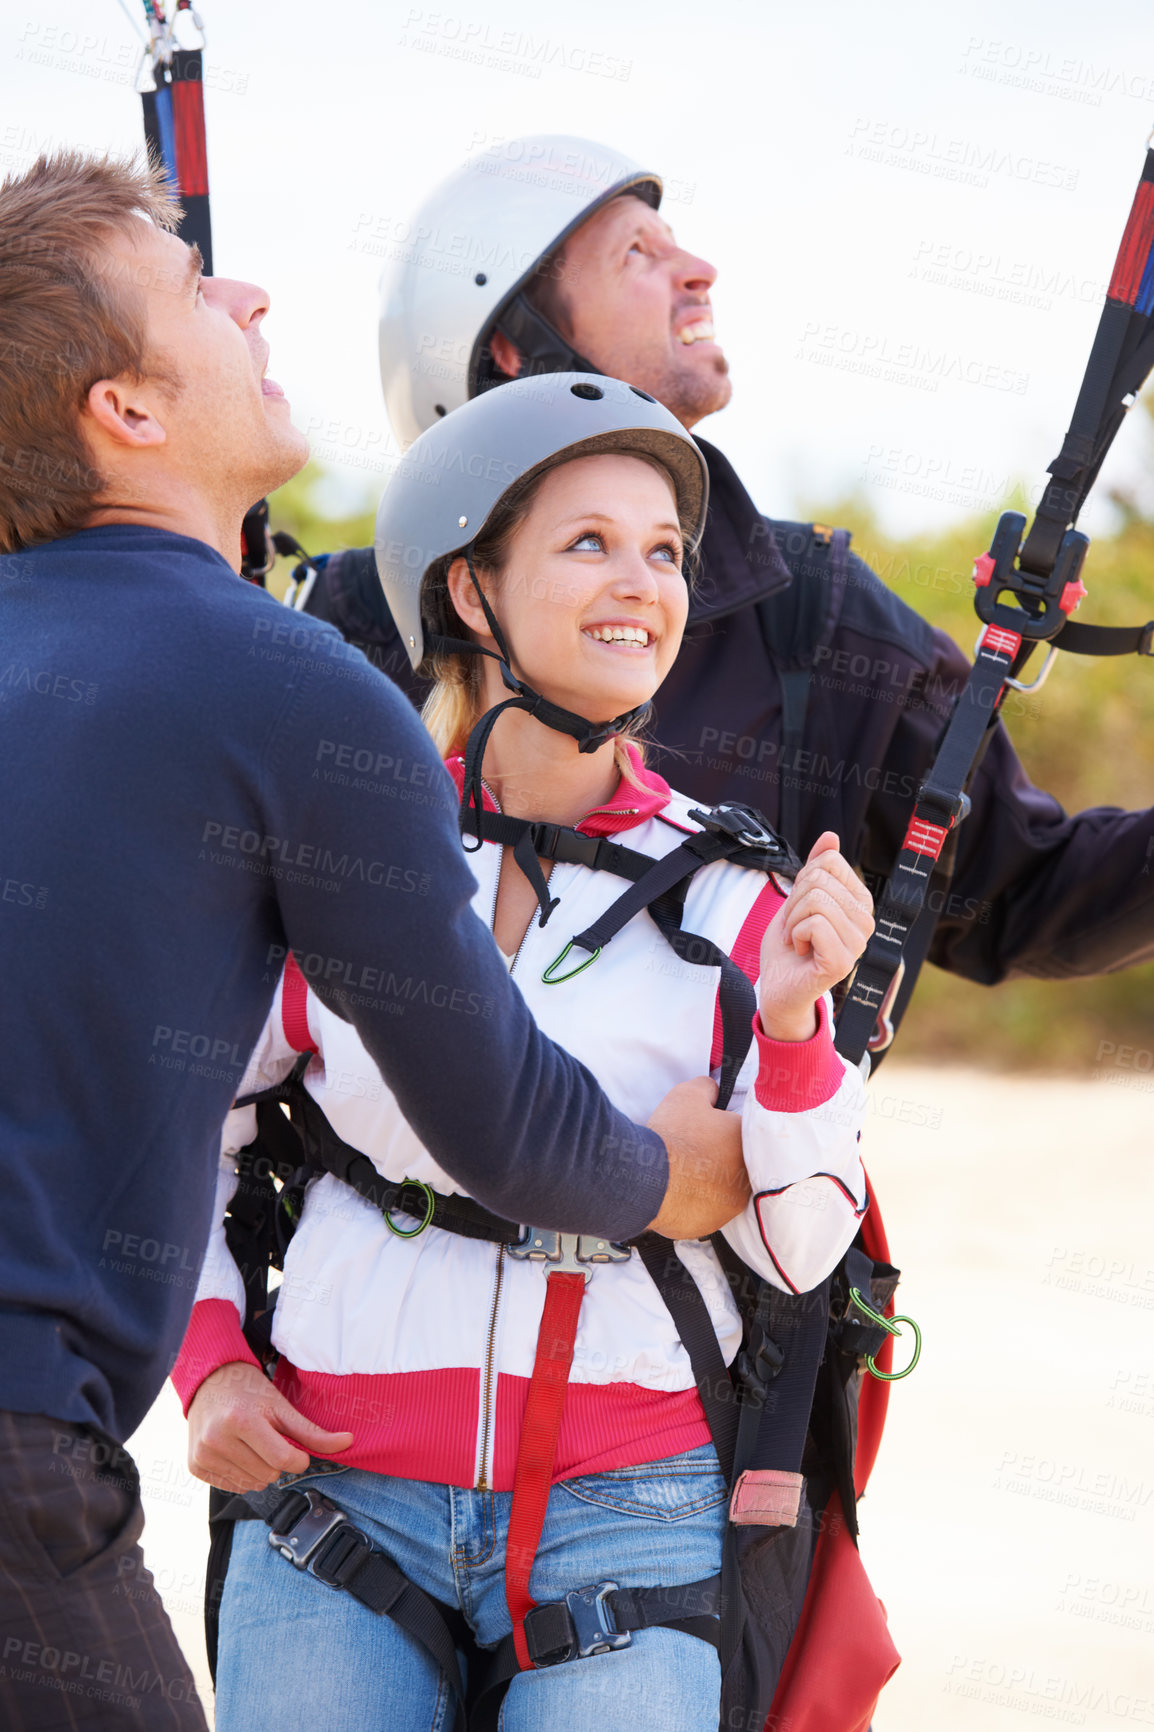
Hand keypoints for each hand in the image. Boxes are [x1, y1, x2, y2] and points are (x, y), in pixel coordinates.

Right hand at [187, 1360, 353, 1493]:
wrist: (209, 1381)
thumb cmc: (250, 1392)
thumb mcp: (282, 1407)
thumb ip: (313, 1431)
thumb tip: (349, 1442)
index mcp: (242, 1420)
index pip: (284, 1459)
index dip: (298, 1457)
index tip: (294, 1444)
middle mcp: (217, 1439)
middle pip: (269, 1474)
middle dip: (276, 1460)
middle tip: (267, 1437)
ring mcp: (203, 1455)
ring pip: (252, 1484)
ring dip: (260, 1469)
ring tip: (251, 1443)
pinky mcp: (194, 1466)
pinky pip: (233, 1487)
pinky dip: (242, 1474)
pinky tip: (237, 1451)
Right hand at [646, 1075, 749, 1237]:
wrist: (648, 1177)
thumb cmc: (673, 1136)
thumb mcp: (688, 1095)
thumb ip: (707, 1088)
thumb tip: (713, 1090)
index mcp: (748, 1143)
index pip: (743, 1132)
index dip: (723, 1130)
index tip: (707, 1130)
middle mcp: (747, 1178)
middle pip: (735, 1163)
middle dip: (718, 1157)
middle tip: (693, 1151)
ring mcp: (731, 1205)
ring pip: (722, 1189)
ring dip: (707, 1182)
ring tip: (681, 1172)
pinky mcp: (711, 1225)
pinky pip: (705, 1210)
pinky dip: (693, 1202)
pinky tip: (676, 1190)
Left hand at [759, 832, 873, 1040]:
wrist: (779, 987)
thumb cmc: (791, 946)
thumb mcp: (799, 898)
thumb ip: (816, 868)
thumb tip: (831, 836)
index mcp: (860, 902)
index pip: (829, 861)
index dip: (802, 880)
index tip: (800, 908)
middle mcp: (866, 922)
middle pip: (820, 880)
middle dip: (794, 902)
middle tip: (795, 927)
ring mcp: (858, 943)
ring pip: (815, 901)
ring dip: (792, 920)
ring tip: (797, 939)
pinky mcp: (843, 961)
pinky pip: (813, 924)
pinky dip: (796, 934)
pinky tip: (801, 951)